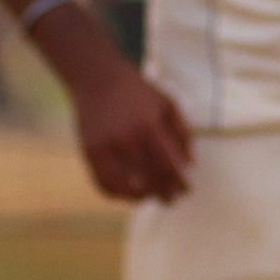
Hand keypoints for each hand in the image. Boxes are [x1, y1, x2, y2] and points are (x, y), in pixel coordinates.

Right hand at [67, 54, 197, 205]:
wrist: (98, 79)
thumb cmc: (139, 93)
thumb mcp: (167, 104)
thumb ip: (182, 133)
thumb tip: (189, 165)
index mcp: (149, 127)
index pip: (168, 165)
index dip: (178, 182)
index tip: (186, 190)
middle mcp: (126, 140)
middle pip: (149, 179)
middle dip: (164, 193)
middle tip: (172, 200)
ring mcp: (105, 148)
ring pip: (125, 186)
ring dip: (140, 197)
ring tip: (150, 197)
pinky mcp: (89, 153)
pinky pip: (103, 183)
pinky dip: (116, 193)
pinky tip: (128, 193)